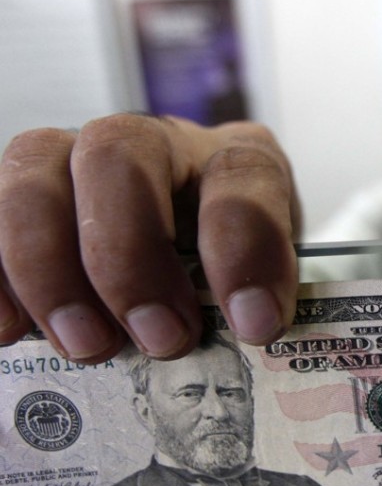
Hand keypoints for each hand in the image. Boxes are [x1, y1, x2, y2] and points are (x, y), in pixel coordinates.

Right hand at [0, 115, 299, 362]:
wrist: (187, 270)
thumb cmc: (225, 284)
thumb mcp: (253, 289)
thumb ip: (244, 306)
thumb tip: (242, 345)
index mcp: (235, 158)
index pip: (241, 173)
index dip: (246, 246)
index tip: (253, 325)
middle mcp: (156, 140)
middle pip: (120, 151)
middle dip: (131, 254)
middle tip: (159, 339)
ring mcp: (78, 154)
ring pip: (34, 161)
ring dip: (49, 263)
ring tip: (84, 344)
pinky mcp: (22, 188)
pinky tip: (7, 330)